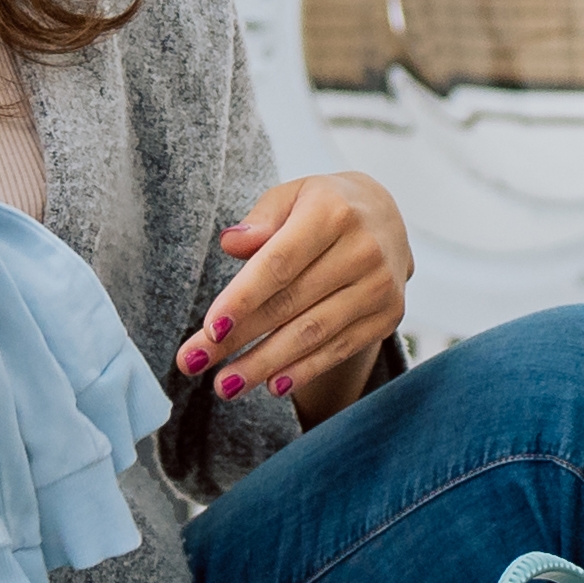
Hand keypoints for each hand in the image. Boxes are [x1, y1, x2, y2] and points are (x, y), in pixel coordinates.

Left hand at [182, 169, 411, 412]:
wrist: (386, 219)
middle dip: (238, 338)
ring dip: (264, 364)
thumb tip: (231, 244)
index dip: (242, 298)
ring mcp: (380, 286)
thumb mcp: (291, 197)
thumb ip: (260, 220)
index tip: (209, 328)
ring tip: (225, 386)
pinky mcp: (389, 315)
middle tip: (194, 362)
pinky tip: (272, 385)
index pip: (279, 264)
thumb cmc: (324, 207)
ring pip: (312, 334)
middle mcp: (363, 249)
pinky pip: (339, 349)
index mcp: (333, 212)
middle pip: (289, 304)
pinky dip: (304, 370)